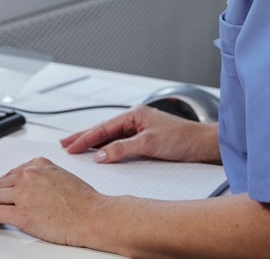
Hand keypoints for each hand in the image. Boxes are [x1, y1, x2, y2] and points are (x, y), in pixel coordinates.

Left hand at [0, 156, 103, 246]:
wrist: (92, 215)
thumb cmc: (84, 201)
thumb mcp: (63, 176)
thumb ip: (45, 177)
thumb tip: (34, 187)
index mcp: (39, 164)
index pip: (12, 172)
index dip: (0, 183)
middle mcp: (29, 176)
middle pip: (0, 184)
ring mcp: (23, 194)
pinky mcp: (20, 213)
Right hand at [59, 104, 219, 163]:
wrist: (204, 146)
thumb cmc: (183, 139)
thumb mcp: (149, 144)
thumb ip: (122, 149)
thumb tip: (100, 155)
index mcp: (135, 114)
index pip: (103, 128)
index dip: (84, 138)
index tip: (69, 147)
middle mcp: (136, 119)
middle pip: (104, 129)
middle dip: (83, 137)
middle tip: (64, 144)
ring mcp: (141, 129)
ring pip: (111, 136)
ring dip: (94, 143)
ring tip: (77, 148)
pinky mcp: (146, 140)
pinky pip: (121, 143)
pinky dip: (108, 148)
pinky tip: (101, 154)